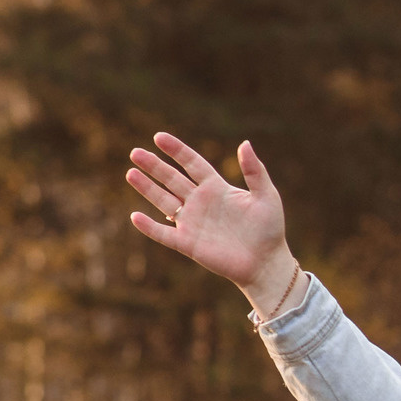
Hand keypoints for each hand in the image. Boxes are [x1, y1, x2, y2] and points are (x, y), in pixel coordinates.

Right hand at [125, 134, 300, 314]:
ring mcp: (192, 222)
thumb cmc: (269, 229)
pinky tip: (135, 216)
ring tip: (131, 173)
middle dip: (154, 166)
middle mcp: (200, 202)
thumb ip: (255, 171)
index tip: (159, 137)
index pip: (192, 164)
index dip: (176, 150)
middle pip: (172, 179)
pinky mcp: (188, 244)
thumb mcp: (267, 196)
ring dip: (147, 188)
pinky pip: (164, 234)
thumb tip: (245, 143)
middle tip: (135, 152)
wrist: (267, 263)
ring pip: (164, 201)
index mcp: (217, 188)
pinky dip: (150, 227)